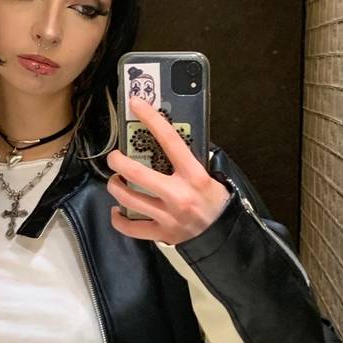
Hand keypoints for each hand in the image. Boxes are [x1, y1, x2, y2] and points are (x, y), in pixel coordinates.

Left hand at [106, 96, 230, 244]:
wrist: (227, 237)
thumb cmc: (216, 202)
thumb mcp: (211, 176)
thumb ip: (190, 161)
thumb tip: (168, 140)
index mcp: (194, 176)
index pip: (170, 141)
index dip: (151, 119)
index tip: (136, 104)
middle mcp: (178, 195)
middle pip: (137, 174)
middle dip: (118, 162)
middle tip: (114, 157)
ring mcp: (168, 216)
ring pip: (128, 199)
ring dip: (116, 187)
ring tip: (117, 181)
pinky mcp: (161, 234)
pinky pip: (130, 228)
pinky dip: (119, 219)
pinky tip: (118, 210)